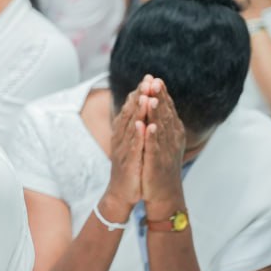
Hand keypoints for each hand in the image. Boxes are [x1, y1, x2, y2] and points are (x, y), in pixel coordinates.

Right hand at [102, 78, 152, 218]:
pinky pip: (132, 148)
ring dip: (136, 112)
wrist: (123, 192)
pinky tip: (142, 126)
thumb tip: (142, 107)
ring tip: (144, 97)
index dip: (139, 92)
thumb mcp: (133, 143)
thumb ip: (135, 125)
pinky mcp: (127, 163)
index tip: (149, 77)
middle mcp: (121, 139)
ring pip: (130, 128)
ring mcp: (123, 150)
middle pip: (129, 113)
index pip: (131, 108)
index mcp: (124, 133)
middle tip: (147, 80)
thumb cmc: (131, 167)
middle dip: (139, 96)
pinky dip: (136, 136)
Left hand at [141, 80, 186, 212]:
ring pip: (161, 129)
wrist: (163, 192)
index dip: (161, 94)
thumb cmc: (161, 165)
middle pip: (165, 115)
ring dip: (157, 113)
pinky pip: (155, 148)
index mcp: (171, 132)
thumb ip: (161, 123)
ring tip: (152, 98)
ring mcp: (165, 151)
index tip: (154, 78)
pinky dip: (152, 137)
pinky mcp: (157, 163)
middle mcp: (171, 139)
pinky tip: (149, 126)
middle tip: (155, 81)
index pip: (167, 109)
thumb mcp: (162, 141)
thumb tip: (158, 103)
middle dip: (160, 98)